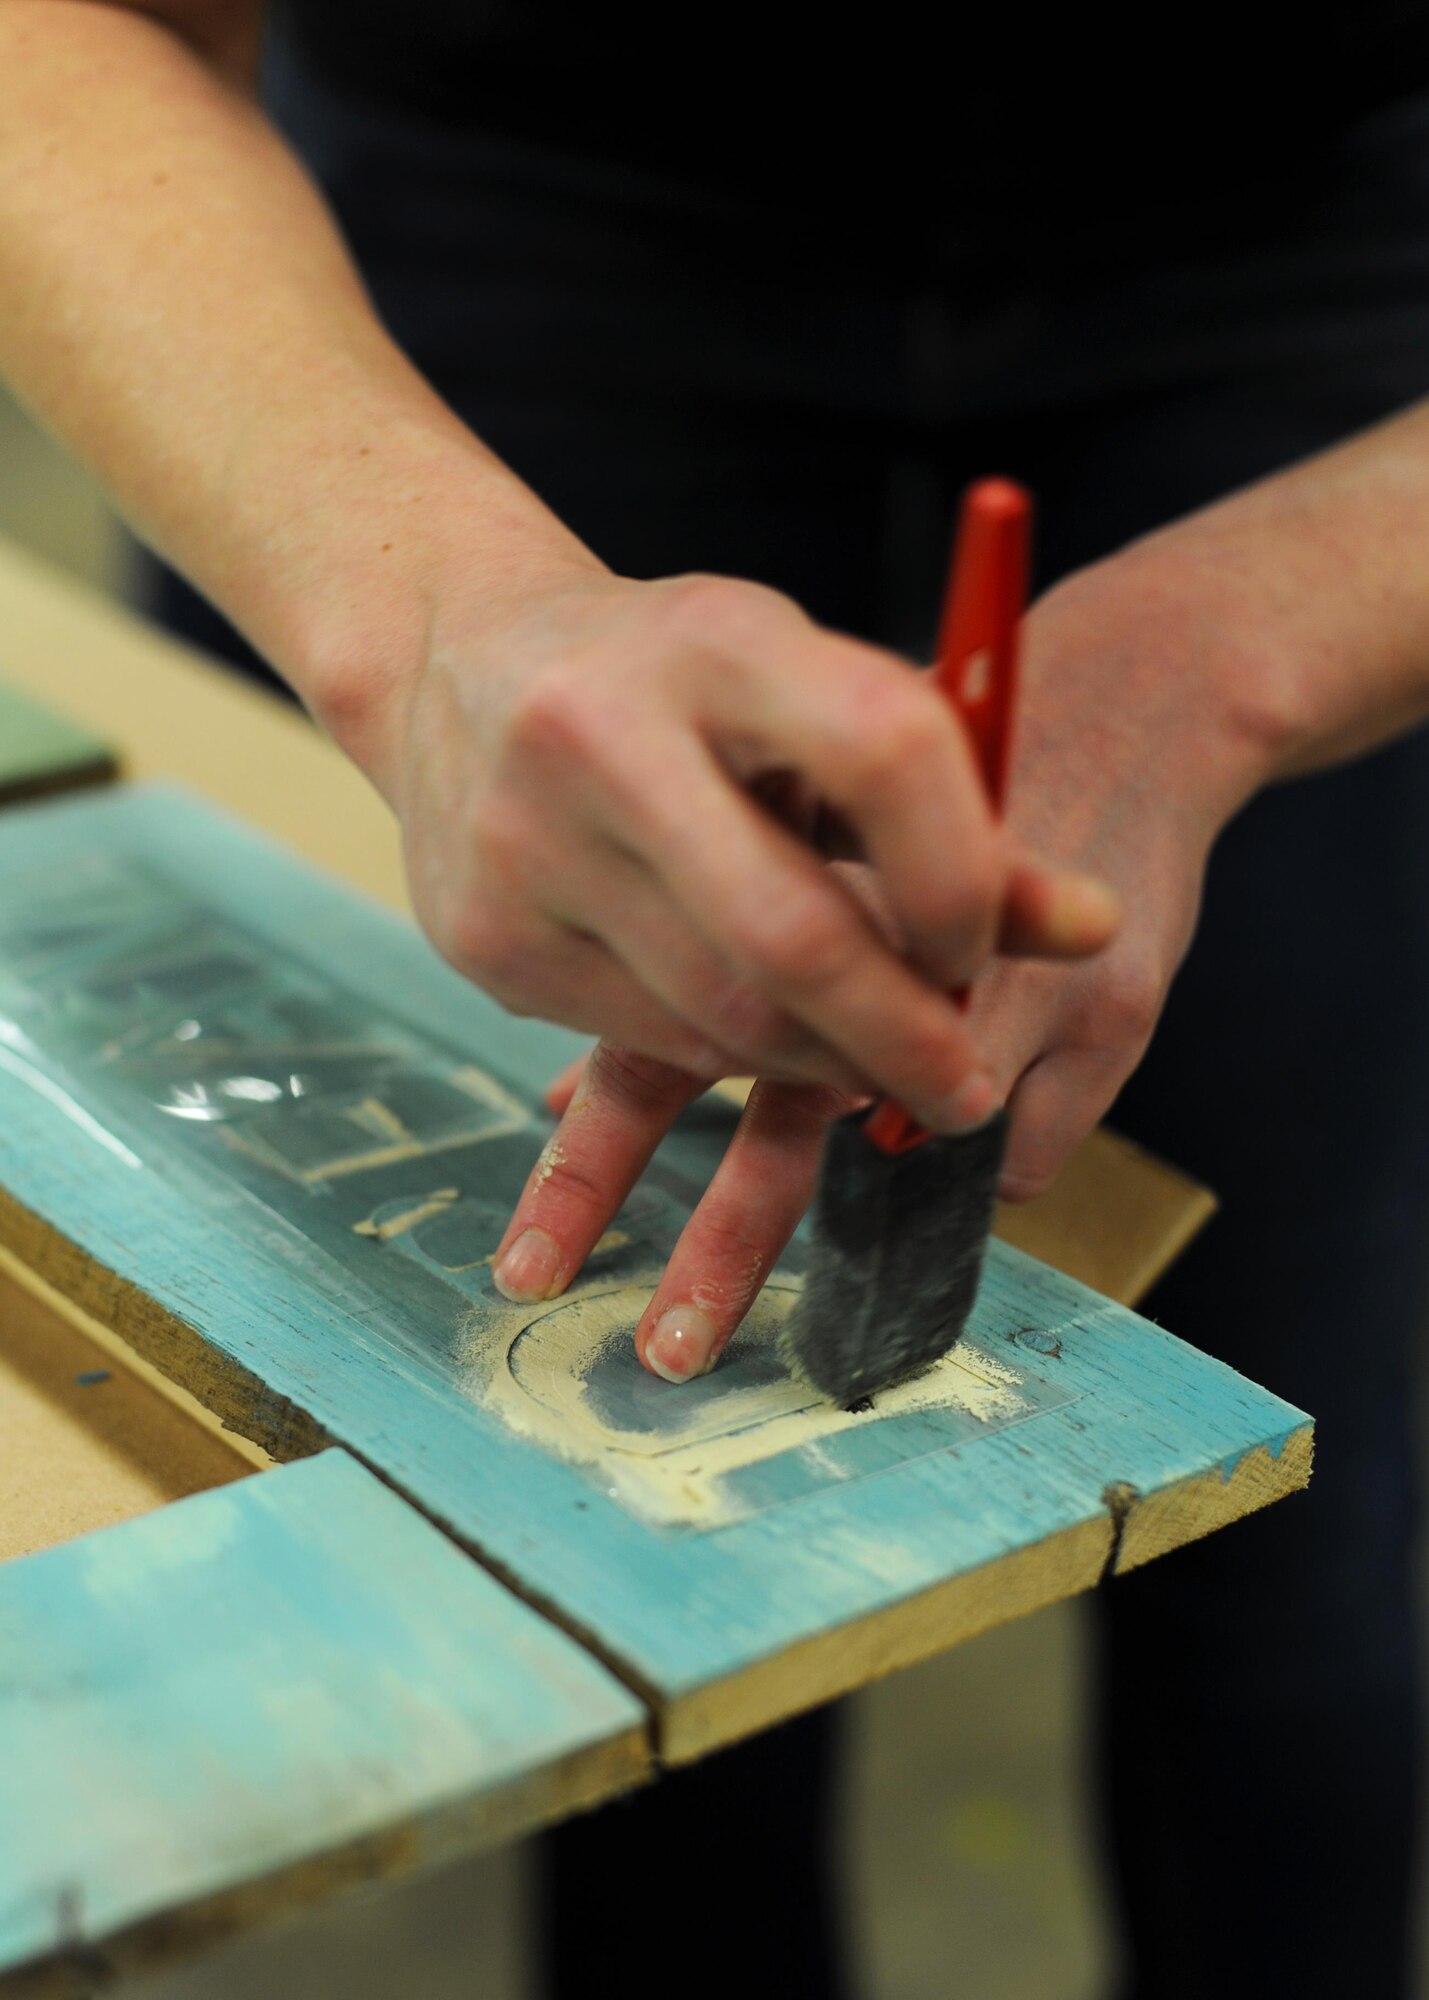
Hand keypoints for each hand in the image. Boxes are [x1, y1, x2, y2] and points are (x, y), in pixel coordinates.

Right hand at [368, 564, 1117, 1131]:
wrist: (455, 662)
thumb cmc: (682, 678)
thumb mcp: (813, 694)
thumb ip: (953, 809)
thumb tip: (1091, 930)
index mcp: (716, 638)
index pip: (885, 753)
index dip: (962, 877)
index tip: (983, 944)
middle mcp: (598, 731)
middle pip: (790, 934)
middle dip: (905, 1036)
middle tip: (966, 1088)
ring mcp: (522, 843)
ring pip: (720, 1014)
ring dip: (825, 1063)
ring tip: (877, 1063)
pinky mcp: (480, 937)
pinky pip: (648, 1040)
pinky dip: (733, 1057)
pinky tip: (770, 1036)